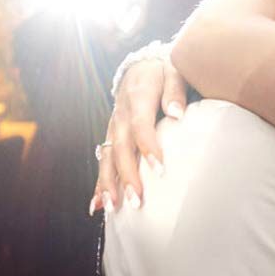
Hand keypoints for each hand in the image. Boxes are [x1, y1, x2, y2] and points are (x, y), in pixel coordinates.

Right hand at [94, 48, 190, 215]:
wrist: (140, 67)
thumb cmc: (163, 71)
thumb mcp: (174, 70)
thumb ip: (175, 90)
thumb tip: (177, 113)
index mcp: (137, 98)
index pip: (141, 126)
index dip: (148, 147)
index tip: (160, 170)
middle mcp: (121, 116)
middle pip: (120, 148)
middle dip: (126, 176)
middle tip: (135, 200)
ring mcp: (113, 128)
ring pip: (106, 157)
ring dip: (108, 184)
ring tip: (112, 208)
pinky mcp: (111, 137)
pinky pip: (102, 161)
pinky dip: (99, 184)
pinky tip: (97, 206)